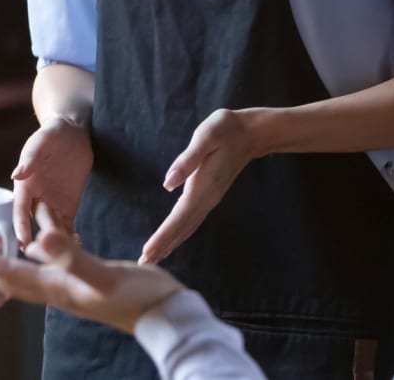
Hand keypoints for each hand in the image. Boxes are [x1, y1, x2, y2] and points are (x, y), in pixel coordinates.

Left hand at [0, 213, 182, 334]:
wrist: (166, 315)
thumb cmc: (137, 298)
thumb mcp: (102, 275)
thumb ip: (72, 257)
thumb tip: (39, 240)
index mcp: (54, 287)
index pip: (5, 273)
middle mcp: (56, 289)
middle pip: (8, 276)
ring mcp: (70, 285)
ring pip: (27, 270)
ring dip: (7, 256)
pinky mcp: (85, 279)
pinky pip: (52, 262)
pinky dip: (41, 249)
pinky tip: (46, 236)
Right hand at [11, 115, 92, 245]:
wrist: (74, 131)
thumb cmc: (53, 133)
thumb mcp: (42, 140)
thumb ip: (30, 157)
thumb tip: (16, 174)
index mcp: (26, 184)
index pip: (20, 208)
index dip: (20, 225)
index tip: (22, 241)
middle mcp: (36, 197)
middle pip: (37, 222)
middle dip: (41, 239)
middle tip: (46, 258)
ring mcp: (53, 203)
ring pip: (53, 227)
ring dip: (58, 241)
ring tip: (66, 256)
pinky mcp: (68, 205)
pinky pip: (67, 225)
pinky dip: (71, 237)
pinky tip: (77, 247)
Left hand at [141, 108, 257, 265]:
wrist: (250, 133)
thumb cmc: (225, 129)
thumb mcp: (206, 137)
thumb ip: (187, 160)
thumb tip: (168, 183)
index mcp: (203, 185)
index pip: (179, 217)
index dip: (163, 236)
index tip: (148, 252)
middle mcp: (207, 198)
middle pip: (182, 228)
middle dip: (163, 246)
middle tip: (143, 264)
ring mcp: (209, 199)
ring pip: (187, 227)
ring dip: (170, 243)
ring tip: (153, 258)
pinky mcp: (209, 195)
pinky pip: (191, 220)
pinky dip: (180, 233)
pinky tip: (171, 240)